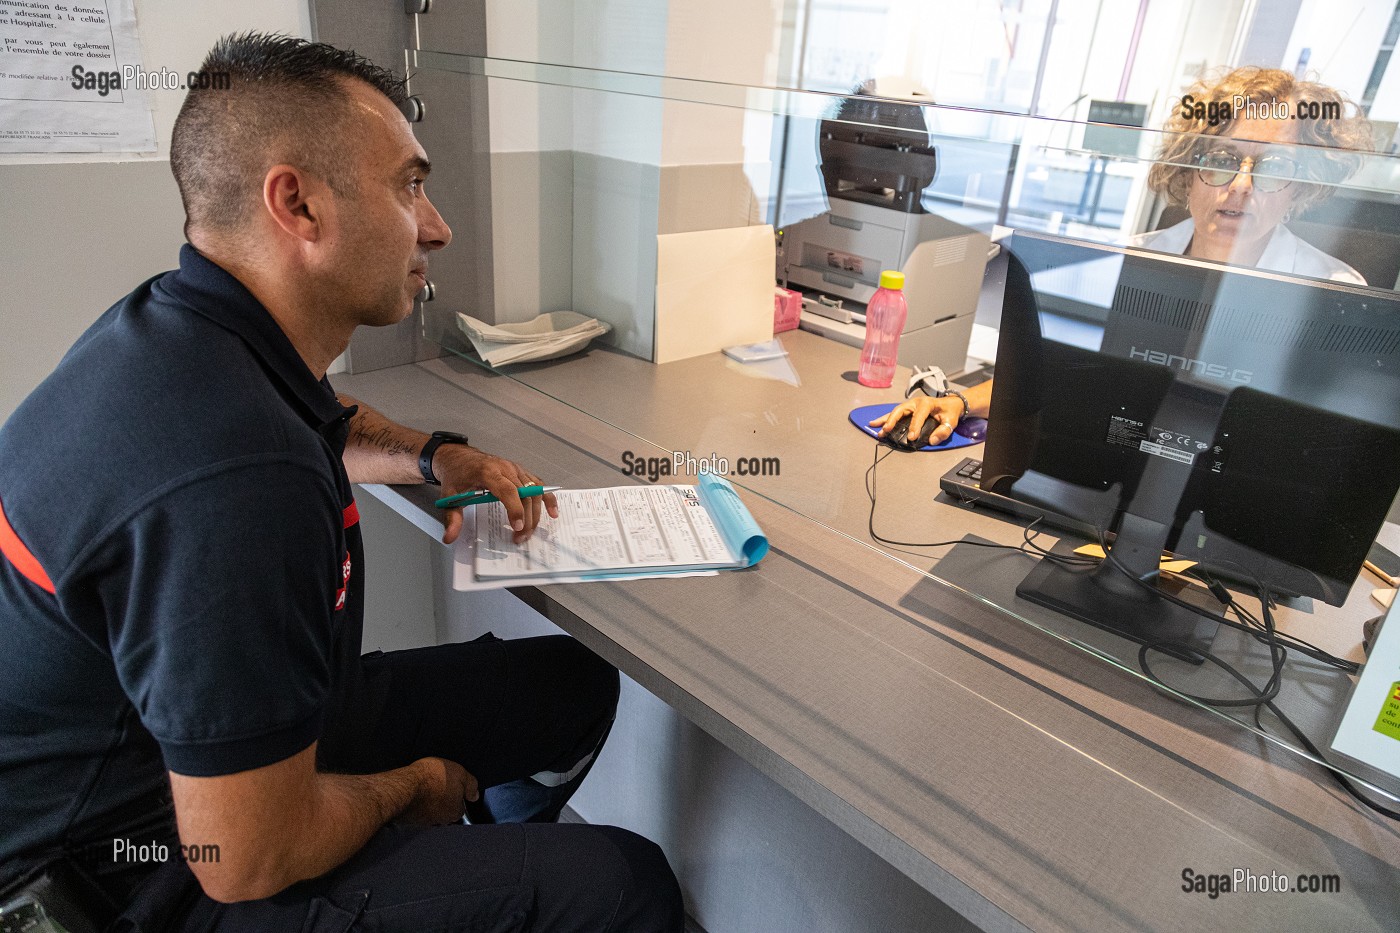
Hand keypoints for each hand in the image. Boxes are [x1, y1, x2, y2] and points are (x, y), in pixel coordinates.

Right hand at [402, 757, 478, 824]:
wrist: (404, 786)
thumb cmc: (430, 779)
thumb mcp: (460, 773)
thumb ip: (471, 785)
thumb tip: (475, 794)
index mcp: (455, 811)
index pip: (461, 806)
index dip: (457, 793)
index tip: (452, 784)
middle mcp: (440, 820)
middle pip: (446, 810)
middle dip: (443, 799)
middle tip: (438, 784)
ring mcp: (424, 821)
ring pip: (431, 811)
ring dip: (429, 801)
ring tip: (425, 786)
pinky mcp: (409, 819)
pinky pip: (416, 810)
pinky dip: (416, 802)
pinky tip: (414, 792)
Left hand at [432, 446, 559, 544]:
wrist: (459, 458)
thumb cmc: (457, 475)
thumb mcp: (449, 496)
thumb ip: (452, 518)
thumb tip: (450, 537)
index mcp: (488, 472)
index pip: (508, 490)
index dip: (515, 509)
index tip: (517, 527)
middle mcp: (505, 468)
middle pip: (524, 493)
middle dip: (526, 518)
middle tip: (521, 538)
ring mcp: (515, 468)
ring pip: (534, 491)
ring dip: (536, 513)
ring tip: (530, 531)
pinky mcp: (520, 471)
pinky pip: (538, 484)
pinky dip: (547, 498)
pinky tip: (552, 511)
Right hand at [868, 395, 966, 446]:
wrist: (950, 404)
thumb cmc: (949, 412)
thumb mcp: (951, 421)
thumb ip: (943, 431)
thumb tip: (933, 440)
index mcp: (927, 403)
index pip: (919, 415)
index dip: (914, 426)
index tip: (911, 437)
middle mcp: (916, 403)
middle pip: (901, 410)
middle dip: (892, 420)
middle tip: (886, 430)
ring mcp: (910, 406)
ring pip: (895, 412)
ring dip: (885, 419)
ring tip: (874, 426)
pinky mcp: (908, 410)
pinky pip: (895, 414)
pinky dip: (885, 419)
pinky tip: (877, 424)